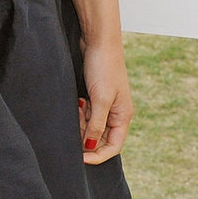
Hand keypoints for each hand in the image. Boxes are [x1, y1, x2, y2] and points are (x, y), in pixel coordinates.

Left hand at [78, 42, 132, 164]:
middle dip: (86, 137)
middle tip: (74, 127)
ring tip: (77, 109)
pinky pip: (87, 114)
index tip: (79, 158)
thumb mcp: (100, 99)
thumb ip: (96, 125)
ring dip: (81, 124)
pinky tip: (76, 103)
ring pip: (91, 126)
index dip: (97, 155)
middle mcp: (116, 113)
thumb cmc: (104, 67)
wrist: (99, 40)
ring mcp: (106, 105)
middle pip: (101, 138)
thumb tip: (90, 146)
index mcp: (123, 116)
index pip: (113, 147)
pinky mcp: (95, 96)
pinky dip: (79, 113)